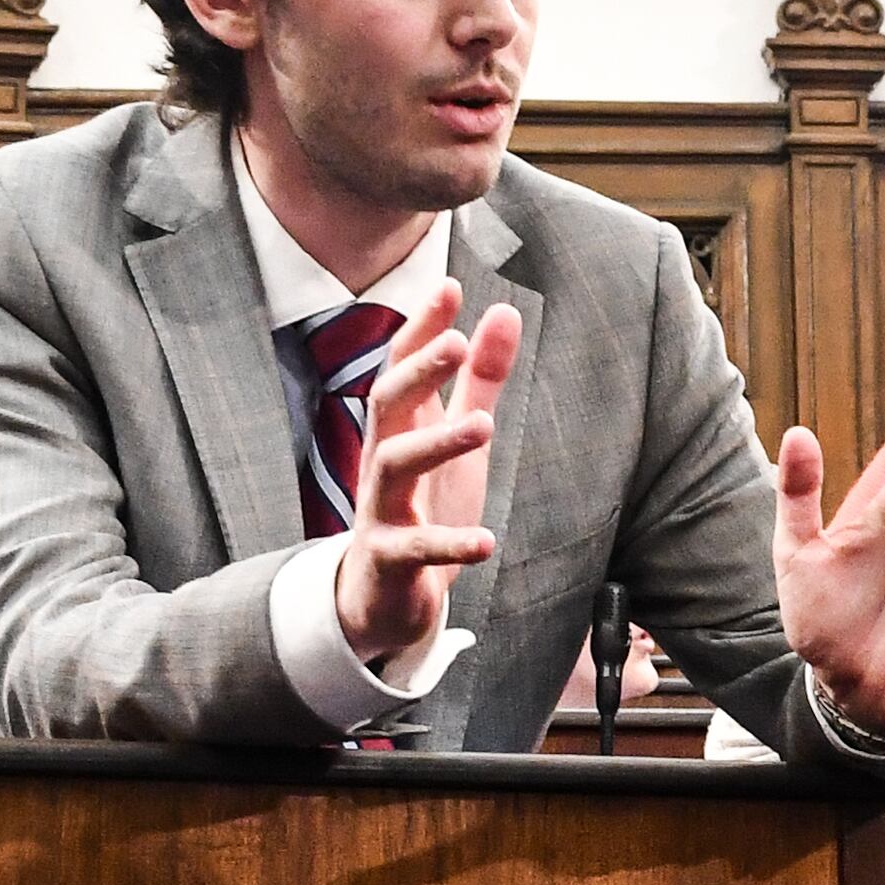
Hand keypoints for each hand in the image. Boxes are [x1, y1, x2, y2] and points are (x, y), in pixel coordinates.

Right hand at [337, 282, 519, 672]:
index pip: (401, 367)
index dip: (423, 328)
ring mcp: (381, 509)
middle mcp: (382, 460)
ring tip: (484, 426)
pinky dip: (450, 544)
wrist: (382, 598)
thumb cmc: (422, 507)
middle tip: (457, 341)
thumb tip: (503, 312)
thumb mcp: (457, 439)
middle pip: (387, 404)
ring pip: (395, 467)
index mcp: (400, 428)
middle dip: (419, 371)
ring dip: (437, 444)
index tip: (448, 286)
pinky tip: (486, 541)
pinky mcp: (389, 559)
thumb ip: (480, 381)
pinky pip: (414, 548)